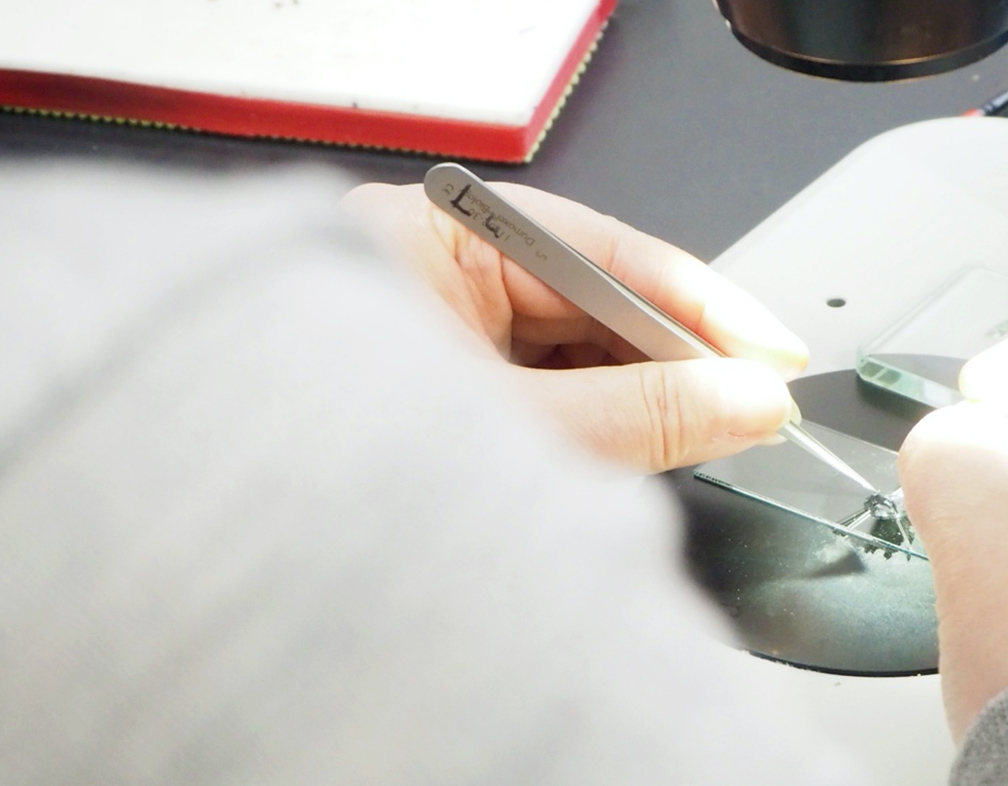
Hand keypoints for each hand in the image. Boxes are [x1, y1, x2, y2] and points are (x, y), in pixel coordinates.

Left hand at [341, 182, 807, 471]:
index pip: (600, 252)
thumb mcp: (520, 433)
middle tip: (748, 405)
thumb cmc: (321, 470)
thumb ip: (647, 414)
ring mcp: (425, 330)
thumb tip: (747, 399)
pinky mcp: (426, 387)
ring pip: (564, 351)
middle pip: (588, 303)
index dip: (700, 306)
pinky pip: (532, 387)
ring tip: (689, 439)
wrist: (224, 564)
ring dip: (631, 398)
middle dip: (670, 361)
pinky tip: (624, 451)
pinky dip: (584, 422)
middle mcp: (424, 271)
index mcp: (429, 237)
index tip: (770, 351)